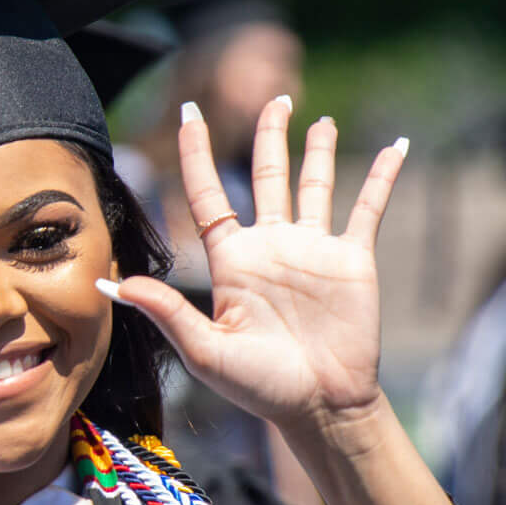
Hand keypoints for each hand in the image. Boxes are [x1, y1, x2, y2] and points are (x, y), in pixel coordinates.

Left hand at [106, 96, 407, 436]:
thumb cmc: (260, 386)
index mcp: (232, 260)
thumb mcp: (205, 350)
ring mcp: (314, 250)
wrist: (320, 407)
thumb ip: (164, 312)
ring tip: (318, 118)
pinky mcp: (353, 260)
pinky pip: (368, 208)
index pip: (209, 193)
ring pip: (315, 184)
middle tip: (275, 97)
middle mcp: (272, 246)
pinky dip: (383, 176)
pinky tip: (397, 147)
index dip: (196, 152)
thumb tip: (108, 285)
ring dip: (318, 150)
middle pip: (267, 175)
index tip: (188, 111)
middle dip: (270, 135)